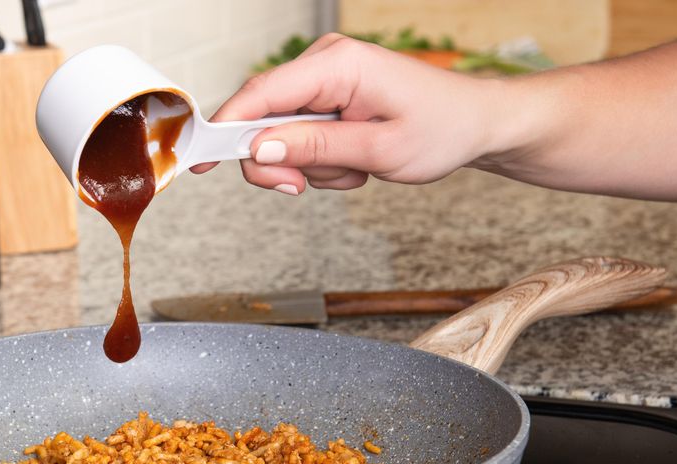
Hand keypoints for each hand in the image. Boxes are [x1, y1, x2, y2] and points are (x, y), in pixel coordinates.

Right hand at [191, 34, 504, 194]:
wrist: (477, 124)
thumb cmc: (441, 129)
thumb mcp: (377, 149)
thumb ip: (313, 148)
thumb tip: (258, 147)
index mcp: (336, 64)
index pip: (259, 94)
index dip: (223, 128)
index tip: (199, 160)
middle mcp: (325, 63)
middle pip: (263, 117)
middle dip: (280, 160)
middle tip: (303, 187)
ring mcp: (326, 79)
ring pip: (282, 135)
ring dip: (311, 165)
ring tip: (356, 167)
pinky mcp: (330, 96)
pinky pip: (302, 137)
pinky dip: (324, 160)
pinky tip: (357, 161)